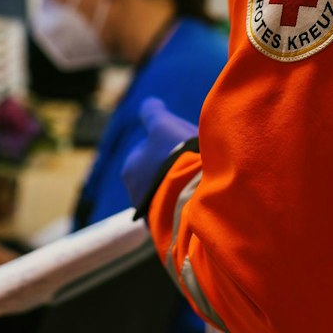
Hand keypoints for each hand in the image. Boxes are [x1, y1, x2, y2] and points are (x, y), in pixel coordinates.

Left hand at [120, 98, 197, 213]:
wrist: (192, 196)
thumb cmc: (175, 156)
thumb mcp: (163, 125)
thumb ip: (152, 112)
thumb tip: (148, 103)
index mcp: (130, 169)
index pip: (146, 150)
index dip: (166, 142)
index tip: (184, 141)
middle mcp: (135, 193)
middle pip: (156, 173)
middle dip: (173, 166)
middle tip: (195, 159)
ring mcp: (151, 213)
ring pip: (168, 192)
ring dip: (181, 185)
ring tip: (202, 178)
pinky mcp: (168, 229)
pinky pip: (179, 210)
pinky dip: (188, 202)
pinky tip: (202, 195)